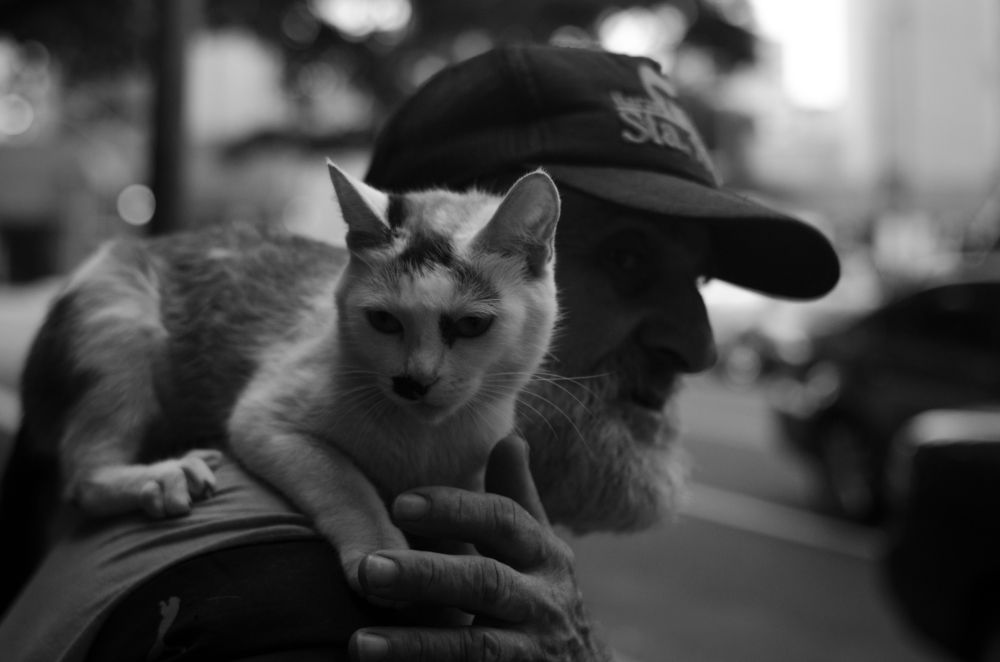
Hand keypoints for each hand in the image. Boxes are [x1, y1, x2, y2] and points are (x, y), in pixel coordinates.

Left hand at [349, 435, 612, 660]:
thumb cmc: (543, 597)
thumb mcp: (538, 548)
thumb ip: (517, 497)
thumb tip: (507, 436)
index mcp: (544, 553)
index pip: (502, 520)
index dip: (453, 510)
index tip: (400, 504)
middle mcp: (544, 599)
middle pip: (485, 581)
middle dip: (427, 576)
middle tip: (367, 570)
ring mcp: (534, 650)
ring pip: (475, 645)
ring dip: (417, 644)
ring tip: (360, 644)